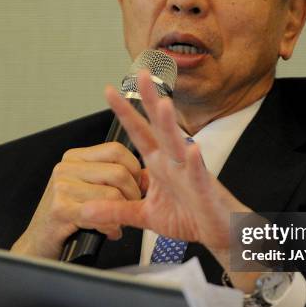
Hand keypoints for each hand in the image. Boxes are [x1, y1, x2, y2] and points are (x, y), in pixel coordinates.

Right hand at [11, 141, 142, 259]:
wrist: (40, 242)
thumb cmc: (69, 217)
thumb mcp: (92, 190)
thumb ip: (117, 178)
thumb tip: (148, 176)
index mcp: (76, 158)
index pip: (116, 149)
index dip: (134, 169)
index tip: (136, 186)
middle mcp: (66, 168)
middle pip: (119, 172)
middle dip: (133, 195)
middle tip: (128, 209)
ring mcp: (61, 187)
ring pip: (113, 195)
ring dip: (121, 215)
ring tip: (116, 223)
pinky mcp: (60, 209)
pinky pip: (101, 214)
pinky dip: (110, 227)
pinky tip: (109, 232)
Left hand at [81, 70, 251, 269]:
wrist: (219, 231)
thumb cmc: (189, 217)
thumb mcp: (145, 215)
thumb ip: (117, 210)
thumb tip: (86, 210)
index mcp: (160, 165)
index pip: (139, 134)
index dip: (125, 113)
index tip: (109, 91)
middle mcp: (174, 163)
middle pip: (159, 127)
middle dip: (150, 101)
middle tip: (141, 75)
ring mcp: (190, 173)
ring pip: (179, 144)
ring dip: (170, 125)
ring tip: (162, 104)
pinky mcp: (204, 190)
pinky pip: (198, 175)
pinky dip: (194, 163)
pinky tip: (191, 150)